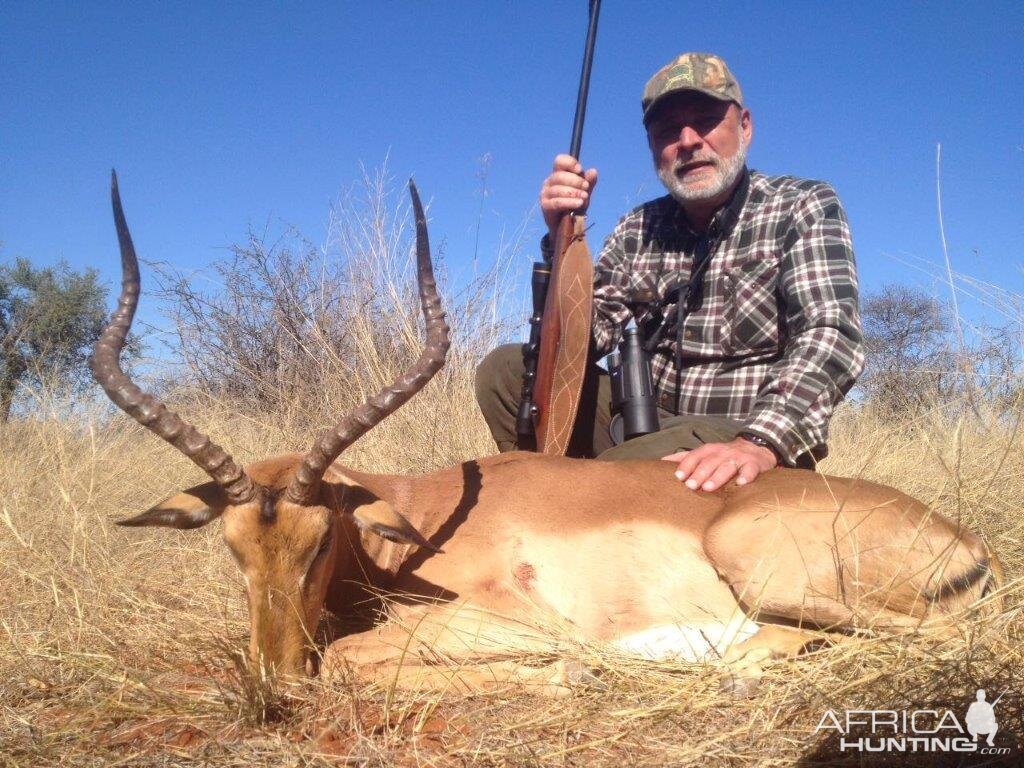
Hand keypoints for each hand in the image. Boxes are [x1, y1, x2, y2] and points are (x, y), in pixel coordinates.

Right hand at [540, 154, 598, 238]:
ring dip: (574, 192)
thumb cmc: (574, 206)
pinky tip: (579, 203)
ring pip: (558, 189)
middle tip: (586, 187)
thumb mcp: (584, 193)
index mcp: (558, 174)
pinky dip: (569, 202)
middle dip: (575, 181)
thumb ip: (588, 183)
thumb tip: (593, 171)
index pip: (559, 161)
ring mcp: (545, 194)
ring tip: (584, 197)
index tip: (579, 170)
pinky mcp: (545, 206)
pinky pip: (556, 202)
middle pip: (559, 175)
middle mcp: (549, 182)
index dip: (569, 163)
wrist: (566, 227)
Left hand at [661, 437, 777, 491]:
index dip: (686, 465)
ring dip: (717, 476)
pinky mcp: (754, 464)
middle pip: (709, 462)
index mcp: (709, 450)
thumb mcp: (705, 453)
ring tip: (709, 487)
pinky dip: (746, 476)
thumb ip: (685, 457)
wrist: (755, 448)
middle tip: (691, 485)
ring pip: (726, 466)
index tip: (678, 476)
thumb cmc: (725, 455)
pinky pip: (750, 470)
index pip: (695, 456)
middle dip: (699, 473)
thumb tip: (661, 461)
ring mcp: (738, 458)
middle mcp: (722, 453)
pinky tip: (741, 483)